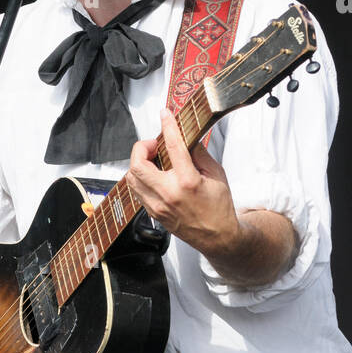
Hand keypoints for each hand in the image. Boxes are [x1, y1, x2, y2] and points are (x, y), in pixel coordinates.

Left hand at [128, 107, 238, 258]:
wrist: (217, 238)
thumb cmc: (219, 208)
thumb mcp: (216, 175)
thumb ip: (199, 154)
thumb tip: (186, 137)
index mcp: (188, 182)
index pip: (172, 146)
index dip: (167, 126)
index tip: (165, 115)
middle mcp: (169, 194)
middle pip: (138, 164)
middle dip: (142, 147)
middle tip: (154, 145)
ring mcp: (157, 205)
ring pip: (132, 177)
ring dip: (138, 162)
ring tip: (153, 160)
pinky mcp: (153, 212)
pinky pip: (136, 190)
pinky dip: (140, 177)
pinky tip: (153, 174)